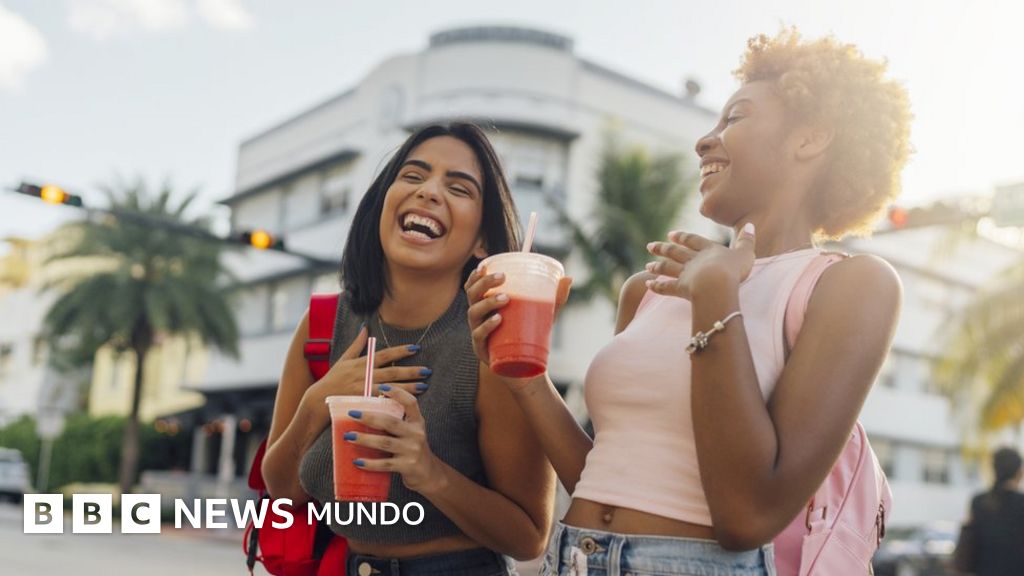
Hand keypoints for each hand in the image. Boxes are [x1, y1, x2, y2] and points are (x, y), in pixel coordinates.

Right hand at [312, 325, 430, 398]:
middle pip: (392, 372)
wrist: (318, 401)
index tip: (415, 348)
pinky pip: (382, 403)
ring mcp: (365, 391)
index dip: (401, 351)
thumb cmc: (332, 380)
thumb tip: (365, 327)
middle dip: (411, 371)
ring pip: (391, 388)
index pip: (385, 355)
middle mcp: (364, 376)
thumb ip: (356, 345)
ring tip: (424, 386)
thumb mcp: (343, 359)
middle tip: (427, 370)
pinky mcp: (364, 404)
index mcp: (361, 364)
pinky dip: (395, 403)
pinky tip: (408, 404)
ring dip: (408, 388)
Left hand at [344, 385, 443, 493]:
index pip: (411, 403)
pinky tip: (357, 461)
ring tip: (348, 436)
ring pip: (384, 442)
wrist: (429, 474)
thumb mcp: (411, 432)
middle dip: (369, 417)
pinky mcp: (407, 466)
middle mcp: (416, 434)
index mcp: (417, 422)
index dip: (398, 393)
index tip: (382, 387)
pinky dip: (370, 463)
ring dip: (364, 439)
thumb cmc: (413, 449)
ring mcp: (412, 450)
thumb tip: (366, 410)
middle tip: (352, 414)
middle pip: (391, 422)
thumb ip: (396, 422)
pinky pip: (385, 464)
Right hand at [464, 265, 571, 366]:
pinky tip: (497, 319)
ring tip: (505, 298)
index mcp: (486, 307)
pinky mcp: (482, 351)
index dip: (475, 275)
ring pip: (474, 313)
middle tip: (502, 277)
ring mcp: (478, 335)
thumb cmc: (529, 338)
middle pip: (471, 295)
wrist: (526, 372)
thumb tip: (569, 278)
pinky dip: (487, 326)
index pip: (473, 288)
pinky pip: (479, 336)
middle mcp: (478, 319)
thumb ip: (554, 298)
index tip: (486, 264)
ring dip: (488, 302)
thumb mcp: (542, 316)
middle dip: (484, 283)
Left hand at [644, 224, 756, 299]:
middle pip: (675, 252)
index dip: (682, 237)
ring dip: (657, 266)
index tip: (671, 234)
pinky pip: (666, 287)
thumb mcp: (745, 253)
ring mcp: (685, 274)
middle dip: (663, 249)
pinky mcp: (680, 288)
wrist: (717, 284)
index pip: (693, 241)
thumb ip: (747, 240)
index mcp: (708, 250)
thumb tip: (750, 225)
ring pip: (668, 268)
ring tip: (647, 265)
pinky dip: (656, 286)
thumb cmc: (734, 269)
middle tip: (650, 246)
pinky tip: (648, 284)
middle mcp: (694, 260)